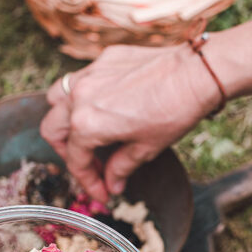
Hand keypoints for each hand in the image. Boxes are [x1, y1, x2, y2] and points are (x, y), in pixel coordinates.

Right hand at [41, 43, 221, 201]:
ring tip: (84, 132)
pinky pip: (82, 79)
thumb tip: (111, 185)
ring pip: (57, 98)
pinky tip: (105, 106)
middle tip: (87, 164)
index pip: (76, 159)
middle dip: (67, 152)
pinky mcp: (104, 59)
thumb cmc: (174, 112)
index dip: (87, 181)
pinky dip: (84, 96)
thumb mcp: (146, 149)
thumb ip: (120, 168)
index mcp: (87, 124)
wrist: (196, 73)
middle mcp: (80, 97)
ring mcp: (90, 74)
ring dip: (65, 119)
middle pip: (54, 129)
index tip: (101, 191)